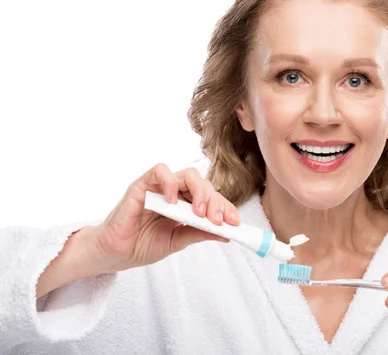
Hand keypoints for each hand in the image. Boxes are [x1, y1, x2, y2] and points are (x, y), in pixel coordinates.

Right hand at [88, 163, 239, 273]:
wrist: (114, 253)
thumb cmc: (142, 245)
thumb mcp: (177, 242)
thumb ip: (198, 233)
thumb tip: (227, 234)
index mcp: (187, 206)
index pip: (212, 199)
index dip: (225, 208)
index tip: (235, 223)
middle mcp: (177, 193)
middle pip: (204, 185)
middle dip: (216, 202)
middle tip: (218, 220)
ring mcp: (160, 187)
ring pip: (188, 175)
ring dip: (199, 191)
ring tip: (199, 213)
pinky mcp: (142, 184)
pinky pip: (160, 172)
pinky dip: (170, 183)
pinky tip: (173, 202)